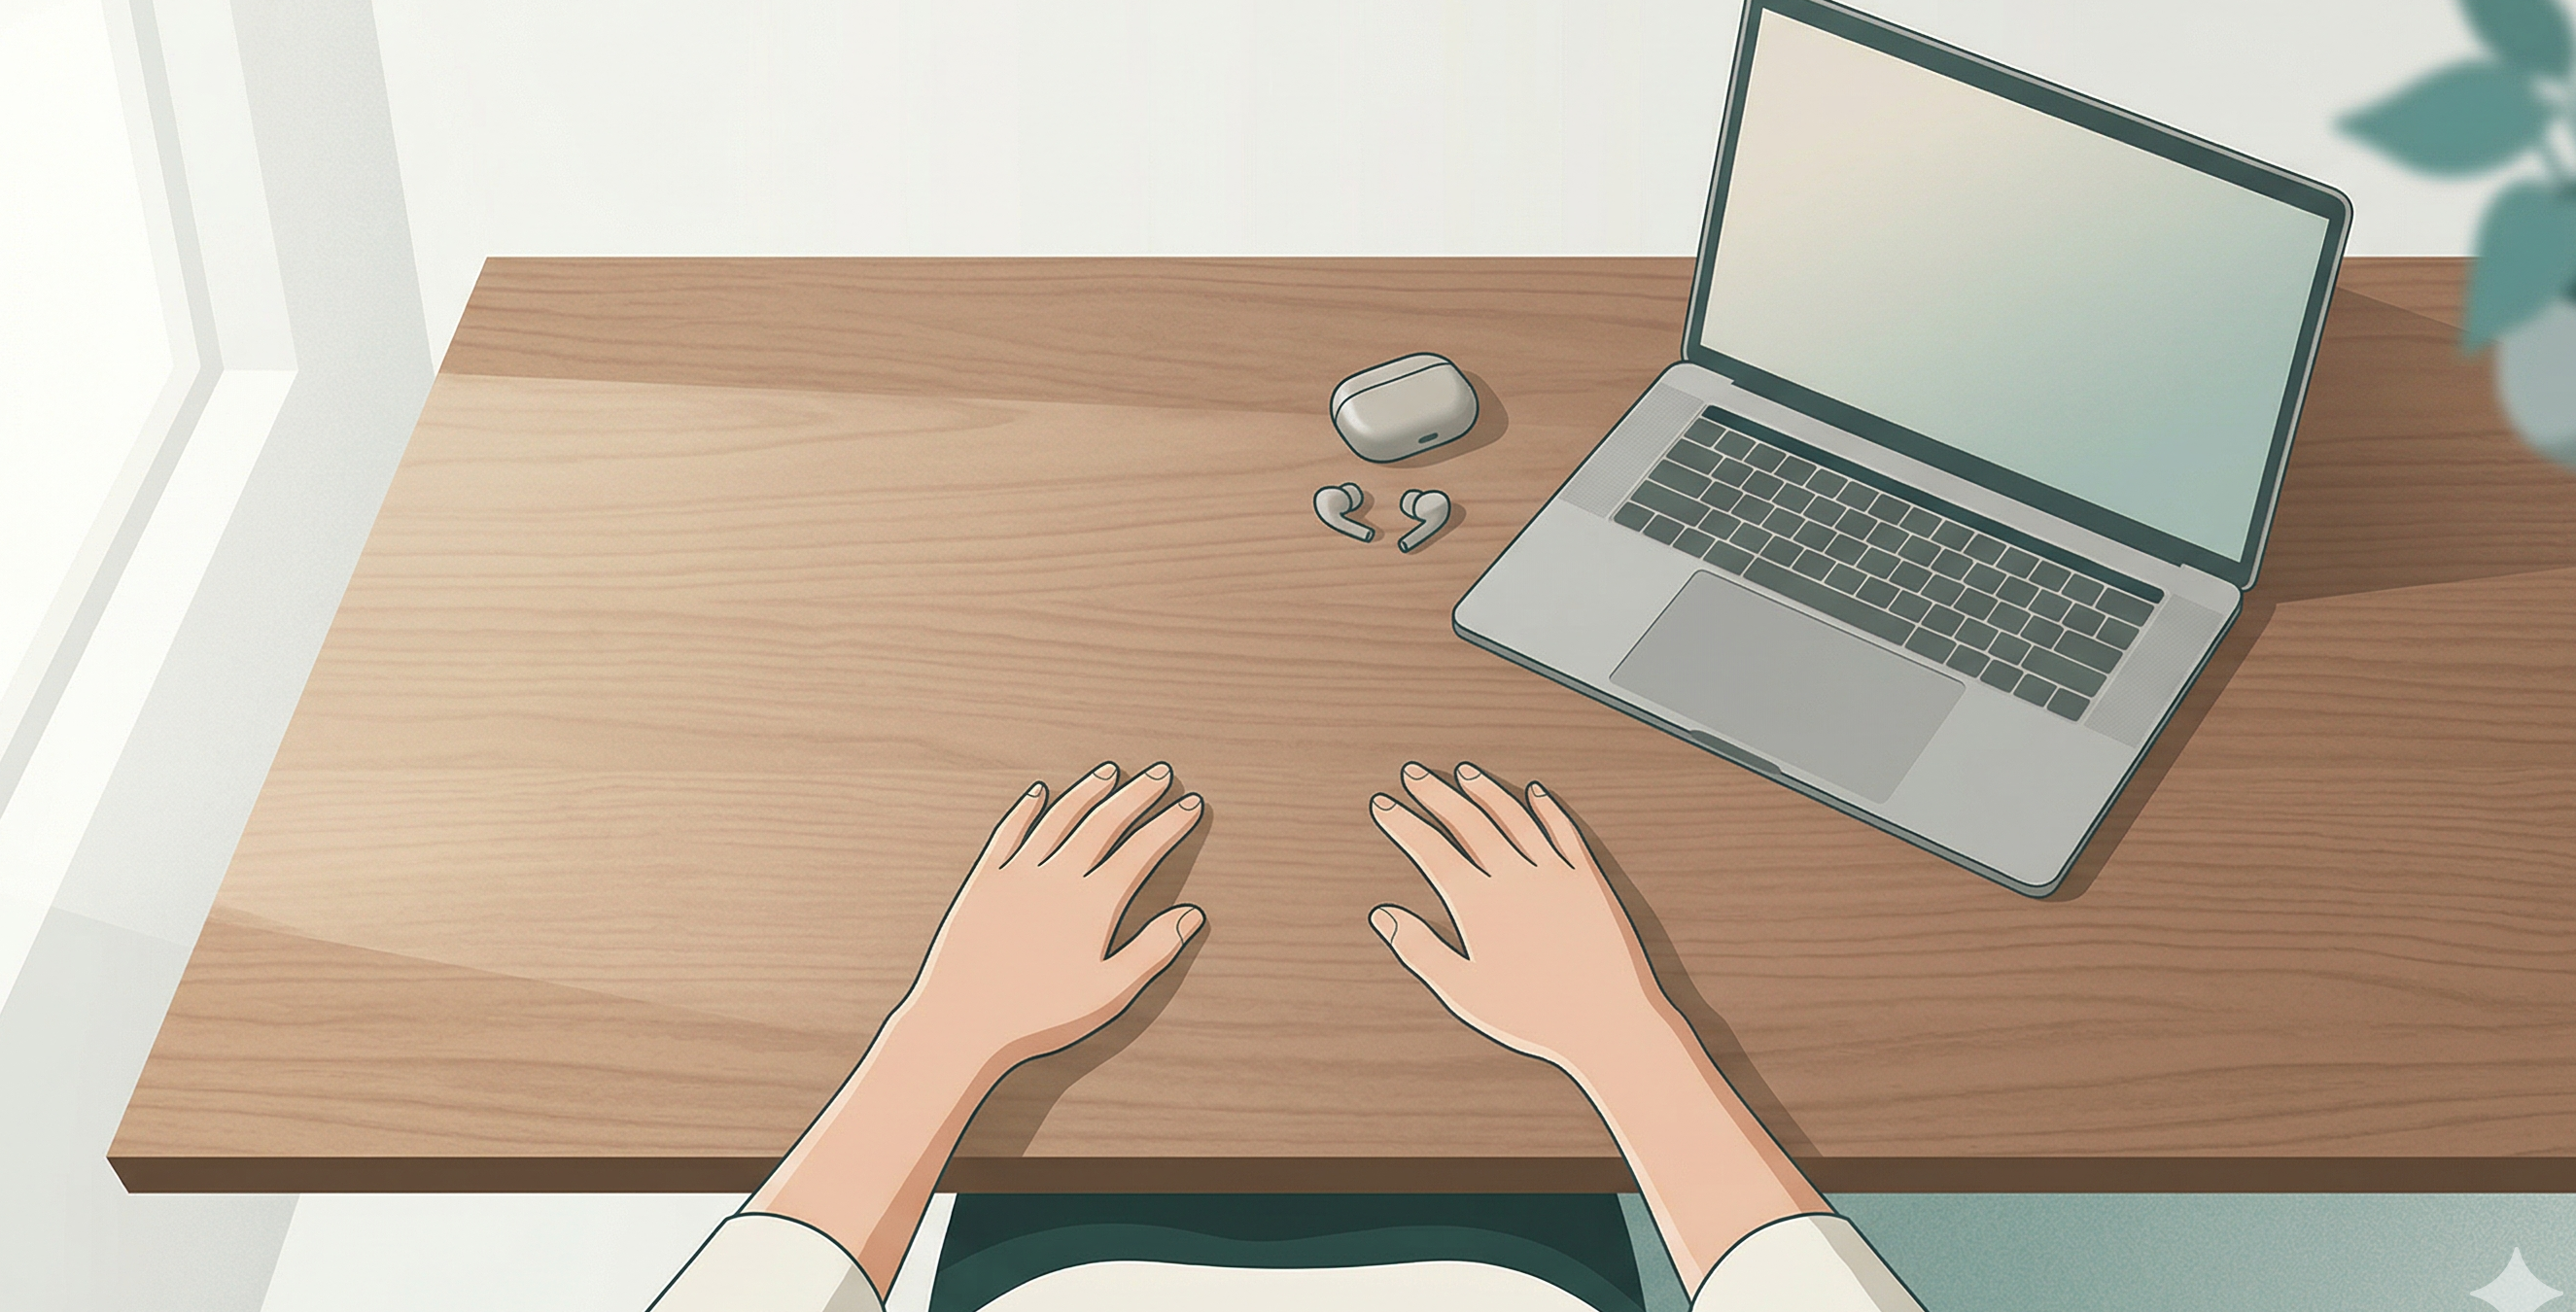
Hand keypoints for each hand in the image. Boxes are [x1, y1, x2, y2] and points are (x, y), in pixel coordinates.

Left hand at [896, 760, 1206, 1071]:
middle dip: (1137, 795)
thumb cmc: (1039, 1016)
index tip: (1190, 804)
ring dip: (1087, 791)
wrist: (962, 1020)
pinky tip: (1038, 792)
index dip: (1169, 825)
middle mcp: (1058, 877)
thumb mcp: (1108, 992)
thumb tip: (1191, 914)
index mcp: (1093, 904)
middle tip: (1161, 773)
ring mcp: (1018, 874)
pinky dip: (1026, 809)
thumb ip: (1152, 950)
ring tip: (1110, 772)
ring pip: (1060, 818)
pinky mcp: (984, 881)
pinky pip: (1009, 832)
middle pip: (1105, 822)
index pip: (1142, 851)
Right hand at [1368, 761, 1677, 1073]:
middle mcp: (1514, 878)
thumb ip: (1420, 950)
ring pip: (1514, 818)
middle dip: (1437, 794)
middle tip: (1415, 774)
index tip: (1385, 805)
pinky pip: (1564, 831)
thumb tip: (1385, 916)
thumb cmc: (1535, 1015)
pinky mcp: (1588, 880)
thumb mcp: (1465, 991)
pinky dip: (1547, 808)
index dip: (1404, 825)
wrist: (1608, 1021)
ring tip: (1466, 772)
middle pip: (1468, 823)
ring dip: (1487, 791)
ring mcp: (1554, 874)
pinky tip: (1536, 792)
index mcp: (1479, 905)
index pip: (1431, 851)